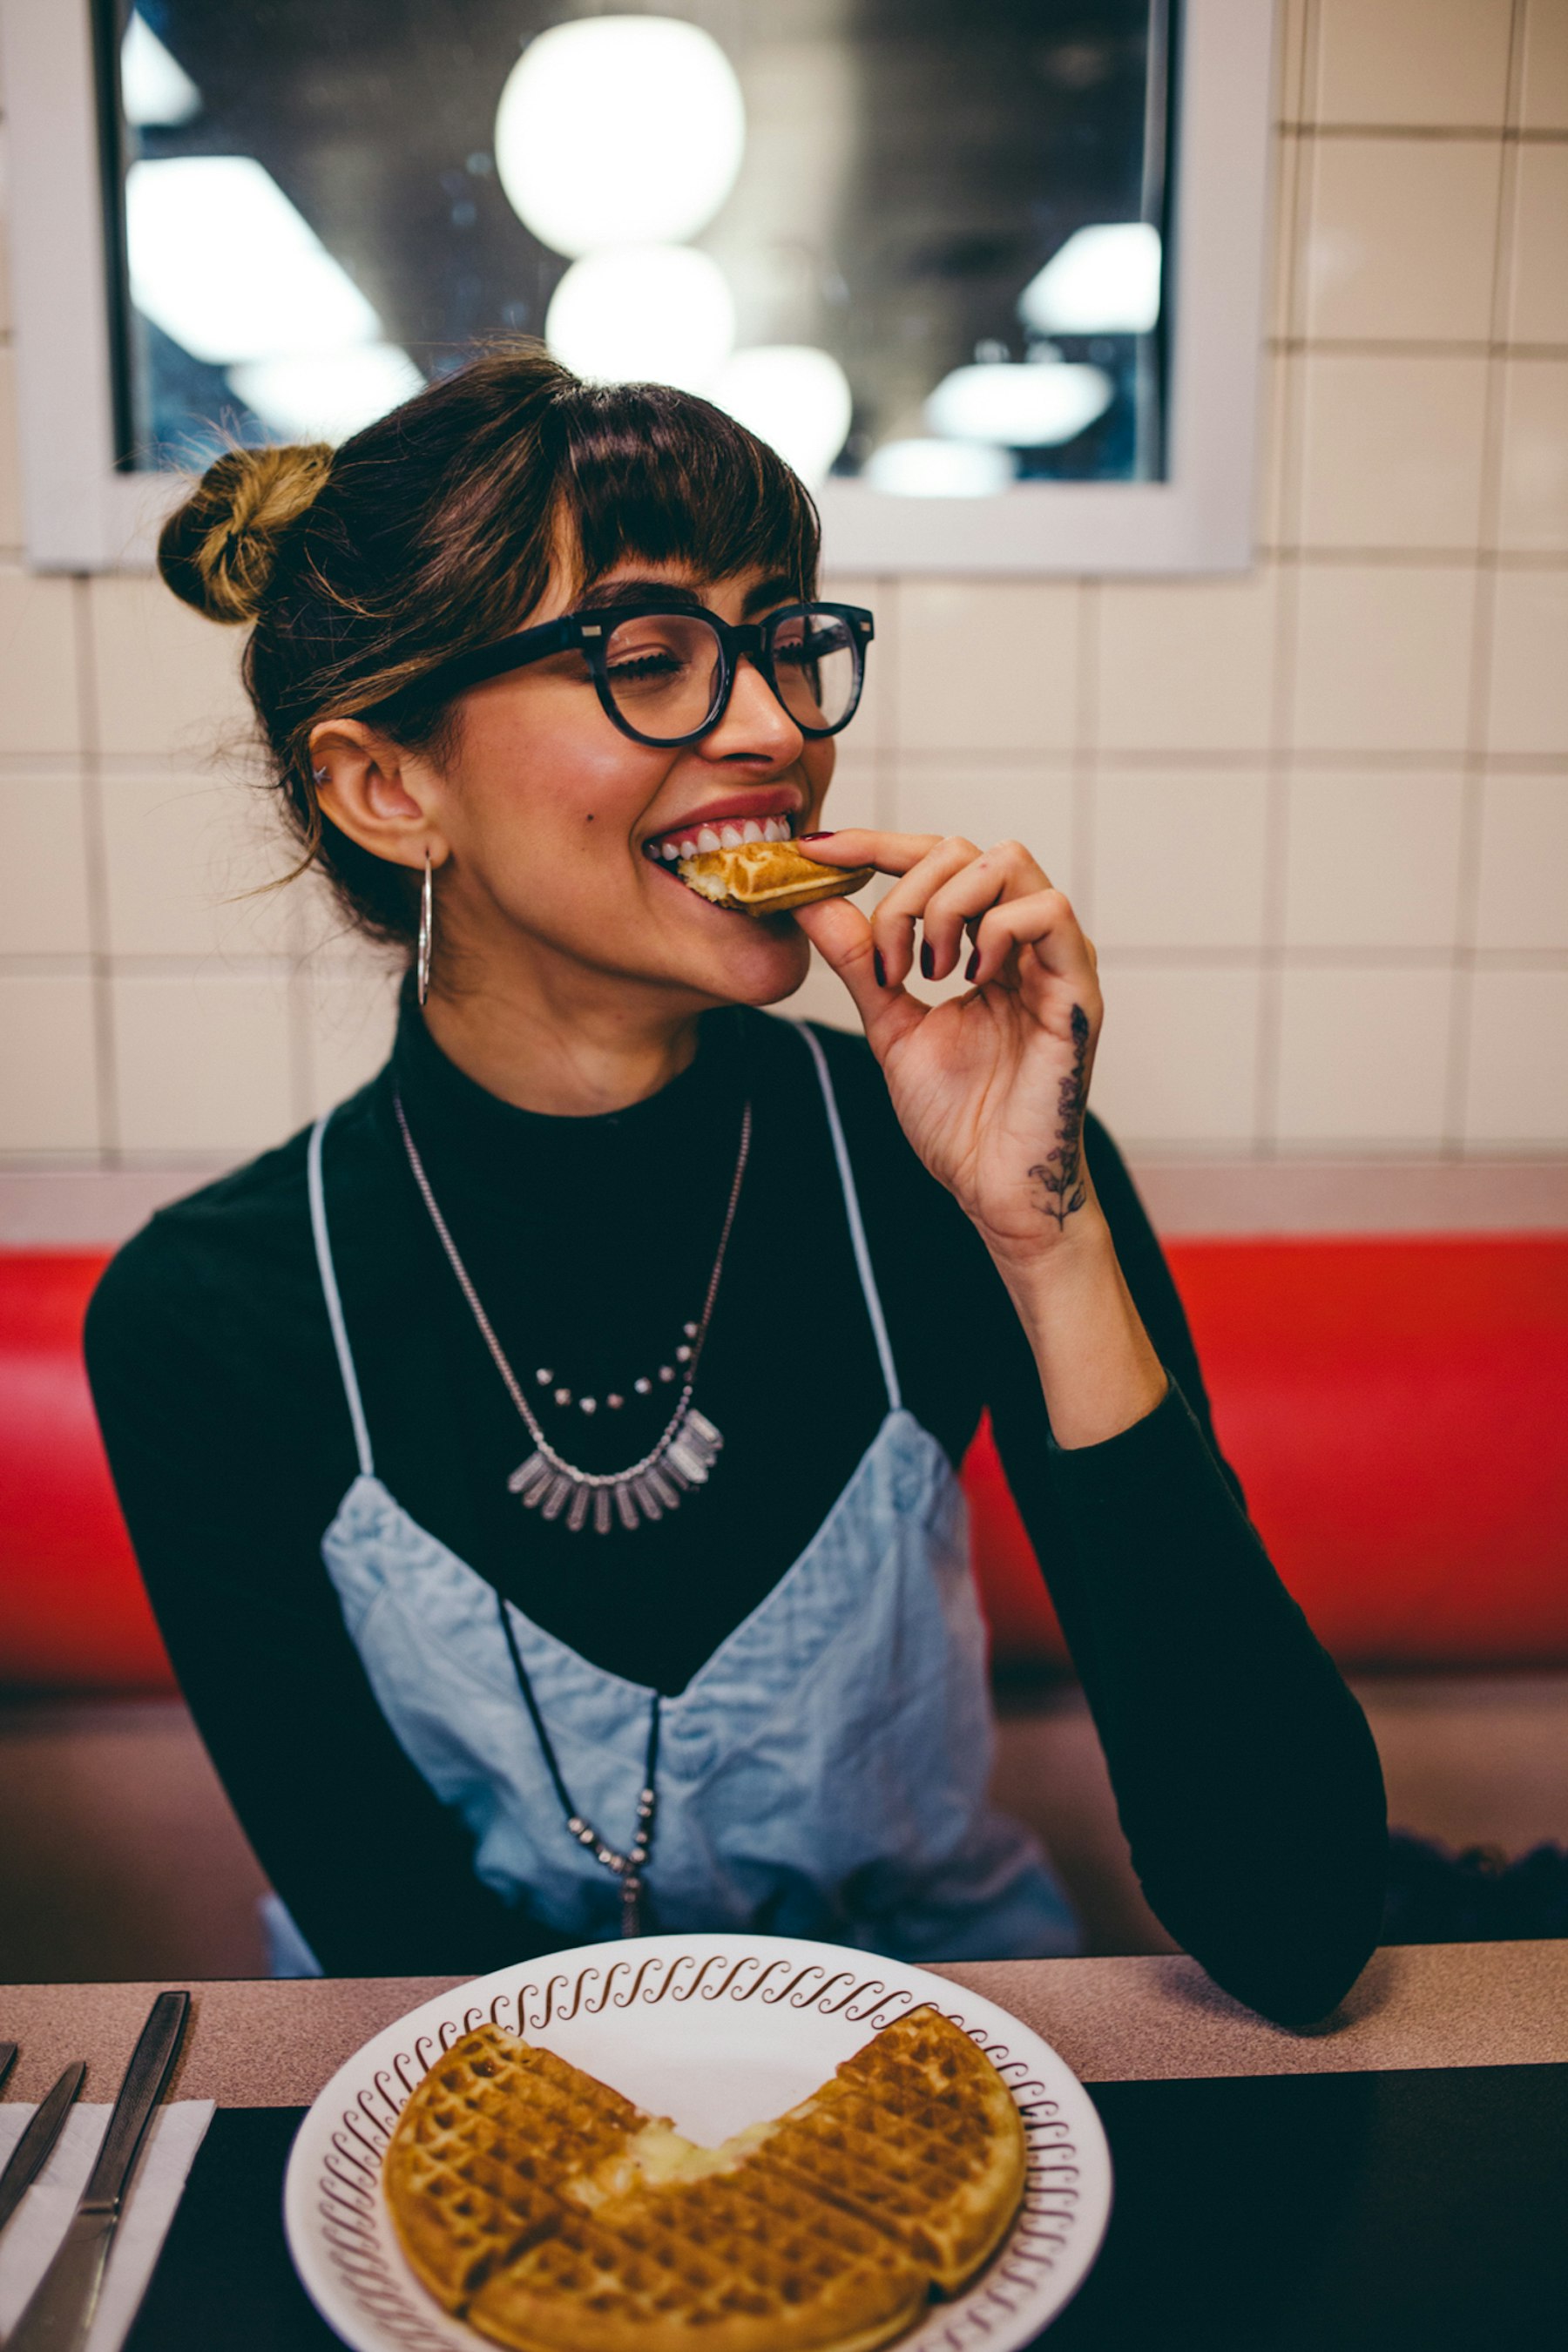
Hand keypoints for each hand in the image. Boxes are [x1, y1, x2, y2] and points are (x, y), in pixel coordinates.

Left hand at [794, 830, 1104, 1268]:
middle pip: (968, 849)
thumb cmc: (957, 1116)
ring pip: (1008, 862)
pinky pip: (1048, 913)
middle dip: (905, 891)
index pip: (935, 860)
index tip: (817, 852)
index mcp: (985, 945)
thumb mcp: (890, 1023)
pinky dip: (995, 930)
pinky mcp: (1077, 990)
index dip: (875, 845)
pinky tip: (970, 977)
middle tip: (888, 963)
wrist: (990, 1184)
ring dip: (946, 906)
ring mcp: (1055, 960)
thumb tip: (811, 901)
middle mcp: (1025, 942)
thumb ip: (859, 961)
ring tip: (927, 971)